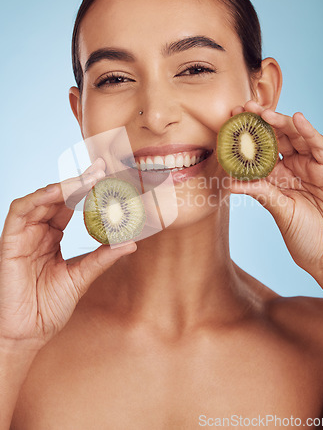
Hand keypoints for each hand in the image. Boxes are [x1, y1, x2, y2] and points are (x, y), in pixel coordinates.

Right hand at [0, 158, 136, 350]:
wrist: (28, 333)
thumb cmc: (50, 307)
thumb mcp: (81, 277)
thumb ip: (102, 258)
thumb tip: (131, 242)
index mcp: (52, 237)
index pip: (70, 205)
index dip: (87, 189)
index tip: (108, 176)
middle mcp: (38, 232)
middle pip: (57, 197)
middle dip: (79, 181)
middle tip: (101, 169)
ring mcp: (24, 235)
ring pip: (40, 200)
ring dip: (63, 187)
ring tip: (87, 180)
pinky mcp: (11, 242)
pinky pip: (20, 212)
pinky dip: (38, 198)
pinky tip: (58, 192)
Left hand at [229, 100, 322, 296]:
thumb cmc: (304, 235)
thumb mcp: (278, 209)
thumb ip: (258, 191)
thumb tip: (227, 182)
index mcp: (276, 176)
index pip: (259, 150)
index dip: (246, 135)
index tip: (229, 120)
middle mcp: (292, 167)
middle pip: (276, 137)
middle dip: (260, 121)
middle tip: (243, 108)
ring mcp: (310, 166)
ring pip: (295, 137)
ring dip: (280, 122)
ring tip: (262, 112)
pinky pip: (318, 146)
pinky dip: (308, 132)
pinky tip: (297, 119)